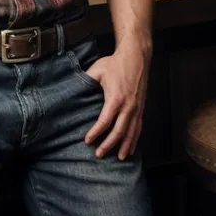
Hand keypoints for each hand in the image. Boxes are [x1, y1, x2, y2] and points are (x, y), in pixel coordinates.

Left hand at [84, 42, 150, 160]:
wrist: (136, 57)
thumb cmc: (115, 63)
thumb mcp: (97, 69)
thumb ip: (86, 80)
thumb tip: (73, 89)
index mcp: (115, 98)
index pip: (104, 121)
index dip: (95, 132)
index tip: (87, 141)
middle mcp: (128, 106)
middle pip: (119, 132)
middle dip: (108, 144)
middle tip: (99, 154)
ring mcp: (137, 108)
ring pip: (131, 132)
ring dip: (124, 146)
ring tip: (118, 158)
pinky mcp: (141, 107)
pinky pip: (139, 127)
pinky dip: (135, 139)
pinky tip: (131, 148)